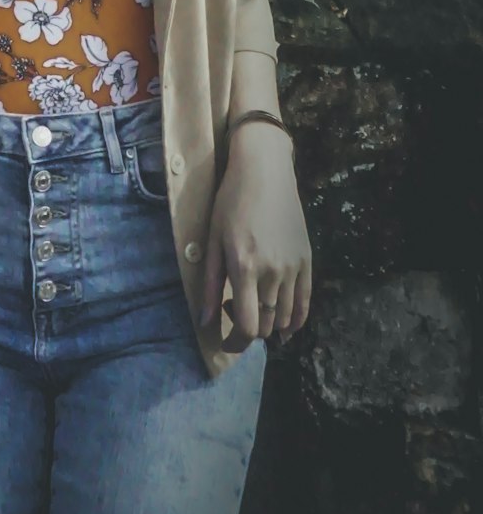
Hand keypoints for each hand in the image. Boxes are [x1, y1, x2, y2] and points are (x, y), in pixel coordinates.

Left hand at [199, 126, 311, 351]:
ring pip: (284, 317)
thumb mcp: (213, 240)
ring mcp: (293, 267)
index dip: (235, 341)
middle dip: (249, 329)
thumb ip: (210, 285)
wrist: (265, 171)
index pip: (246, 326)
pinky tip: (284, 324)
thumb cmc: (231, 201)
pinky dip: (295, 320)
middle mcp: (273, 272)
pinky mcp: (307, 261)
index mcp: (244, 267)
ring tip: (254, 304)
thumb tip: (205, 323)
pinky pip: (305, 303)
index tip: (226, 338)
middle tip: (234, 308)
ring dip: (269, 323)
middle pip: (265, 325)